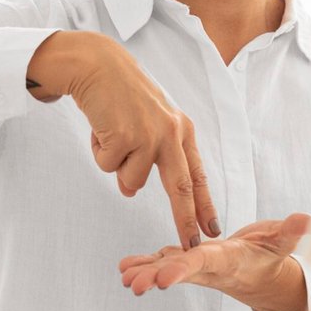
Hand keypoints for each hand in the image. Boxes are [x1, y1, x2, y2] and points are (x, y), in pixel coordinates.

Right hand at [30, 31, 220, 249]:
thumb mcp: (144, 124)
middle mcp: (170, 133)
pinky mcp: (124, 135)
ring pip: (131, 180)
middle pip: (180, 187)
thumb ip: (145, 158)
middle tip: (189, 245)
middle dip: (185, 220)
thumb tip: (131, 191)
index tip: (213, 230)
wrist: (97, 65)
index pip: (196, 175)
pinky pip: (108, 165)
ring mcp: (148, 134)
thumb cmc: (121, 95)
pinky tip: (101, 127)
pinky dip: (98, 151)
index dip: (204, 205)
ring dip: (115, 163)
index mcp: (181, 130)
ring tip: (111, 134)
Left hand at [118, 213, 310, 310]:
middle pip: (178, 271)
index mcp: (226, 260)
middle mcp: (207, 267)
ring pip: (166, 269)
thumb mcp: (281, 241)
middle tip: (134, 285)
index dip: (181, 269)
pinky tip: (124, 267)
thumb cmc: (269, 253)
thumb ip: (291, 232)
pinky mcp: (187, 261)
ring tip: (123, 277)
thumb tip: (308, 221)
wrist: (259, 272)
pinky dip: (144, 264)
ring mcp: (195, 266)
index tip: (162, 279)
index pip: (202, 264)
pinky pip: (163, 262)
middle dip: (155, 277)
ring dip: (144, 272)